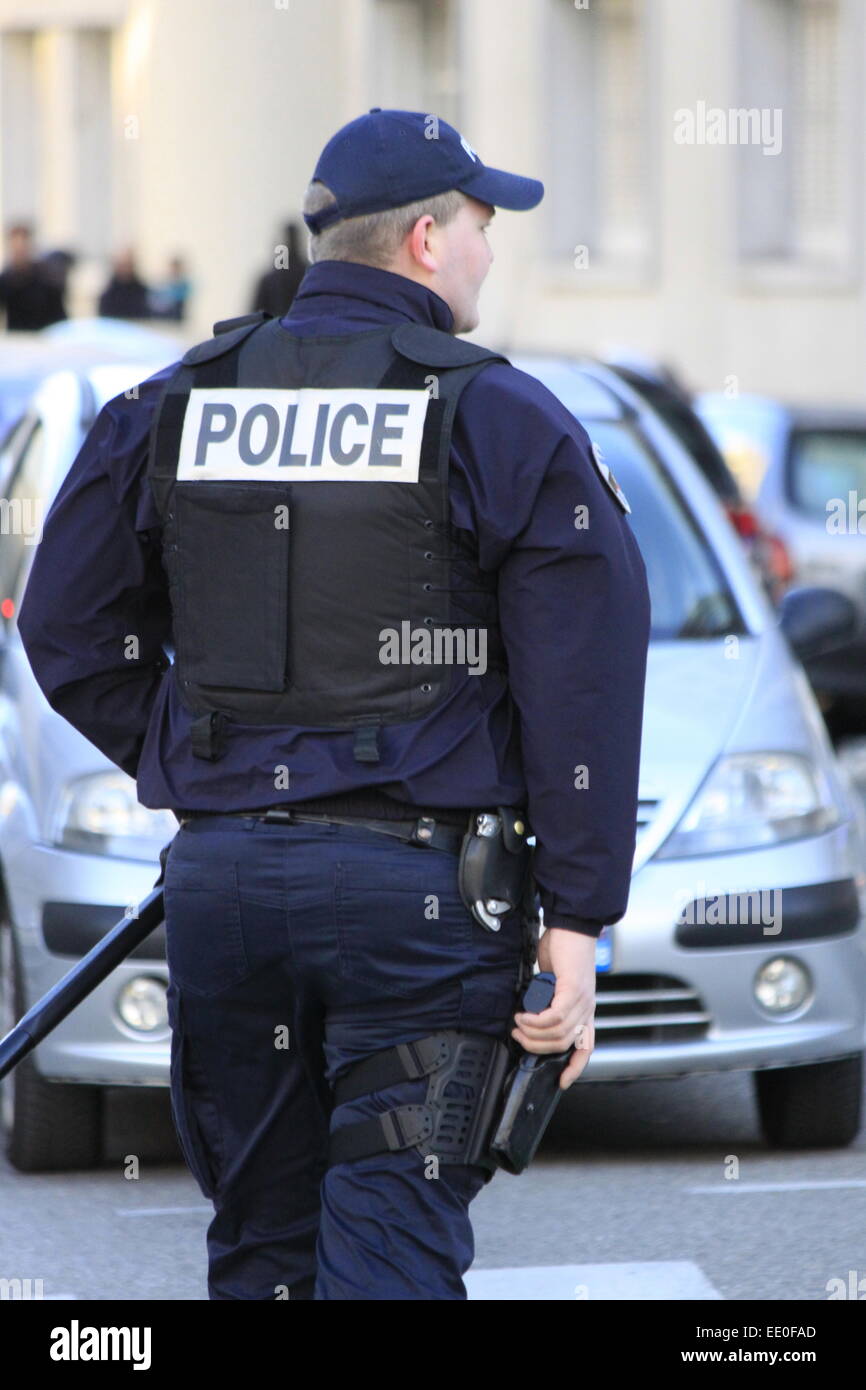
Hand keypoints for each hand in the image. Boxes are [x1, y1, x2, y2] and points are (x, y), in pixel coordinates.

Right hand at [511, 927, 596, 1089]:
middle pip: (564, 1044)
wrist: (572, 926)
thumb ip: (549, 1000)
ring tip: (518, 1023)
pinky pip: (554, 1017)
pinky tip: (524, 1015)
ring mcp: (583, 1001)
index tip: (561, 1081)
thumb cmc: (563, 949)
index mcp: (585, 1010)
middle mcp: (587, 1009)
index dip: (575, 1068)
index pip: (585, 1047)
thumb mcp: (556, 982)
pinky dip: (536, 1021)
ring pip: (558, 1033)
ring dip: (532, 1033)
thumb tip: (531, 1012)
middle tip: (518, 1035)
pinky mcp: (574, 990)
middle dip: (536, 1046)